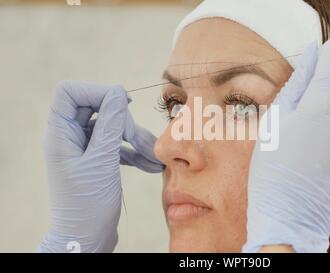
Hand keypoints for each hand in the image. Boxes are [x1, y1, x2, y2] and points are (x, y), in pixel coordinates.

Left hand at [38, 81, 162, 252]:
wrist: (86, 239)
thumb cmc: (88, 205)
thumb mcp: (102, 161)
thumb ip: (111, 124)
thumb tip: (118, 93)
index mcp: (60, 133)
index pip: (70, 92)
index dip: (96, 92)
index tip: (123, 104)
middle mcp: (69, 137)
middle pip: (97, 109)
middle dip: (124, 123)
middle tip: (141, 140)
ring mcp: (83, 150)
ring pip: (111, 129)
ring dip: (134, 139)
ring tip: (154, 158)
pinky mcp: (96, 161)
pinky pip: (116, 146)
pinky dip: (132, 153)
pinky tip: (150, 165)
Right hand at [243, 38, 329, 252]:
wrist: (291, 218)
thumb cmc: (273, 170)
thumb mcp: (274, 121)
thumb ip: (297, 82)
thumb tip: (313, 53)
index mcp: (321, 106)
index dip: (327, 55)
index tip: (314, 70)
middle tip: (304, 106)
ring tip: (309, 137)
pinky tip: (320, 153)